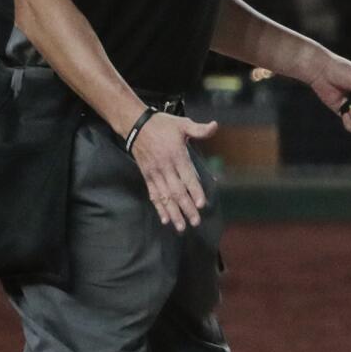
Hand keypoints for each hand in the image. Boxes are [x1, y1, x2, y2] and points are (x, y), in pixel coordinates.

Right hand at [129, 112, 218, 231]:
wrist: (134, 124)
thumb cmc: (162, 124)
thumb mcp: (182, 124)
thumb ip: (199, 129)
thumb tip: (215, 126)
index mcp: (177, 155)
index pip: (188, 177)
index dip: (195, 191)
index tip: (201, 204)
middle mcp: (165, 167)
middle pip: (177, 191)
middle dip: (187, 208)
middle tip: (196, 222)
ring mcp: (155, 173)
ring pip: (165, 196)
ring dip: (174, 212)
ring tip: (181, 227)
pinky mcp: (147, 176)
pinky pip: (153, 194)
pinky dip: (159, 208)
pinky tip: (165, 219)